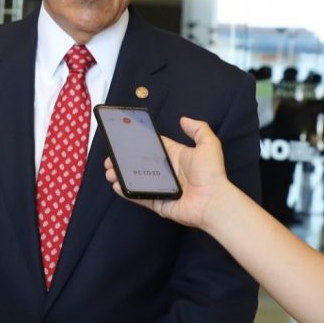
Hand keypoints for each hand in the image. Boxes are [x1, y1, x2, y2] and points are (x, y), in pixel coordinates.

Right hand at [103, 116, 231, 230]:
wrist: (213, 202)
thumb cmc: (211, 173)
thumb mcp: (208, 145)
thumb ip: (198, 129)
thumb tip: (183, 119)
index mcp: (176, 156)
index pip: (153, 147)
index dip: (138, 143)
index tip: (123, 139)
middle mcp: (167, 171)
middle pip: (140, 163)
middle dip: (124, 160)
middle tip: (111, 158)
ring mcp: (161, 188)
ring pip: (136, 179)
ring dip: (122, 174)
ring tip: (110, 171)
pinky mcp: (157, 202)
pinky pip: (139, 196)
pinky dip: (126, 191)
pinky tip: (116, 184)